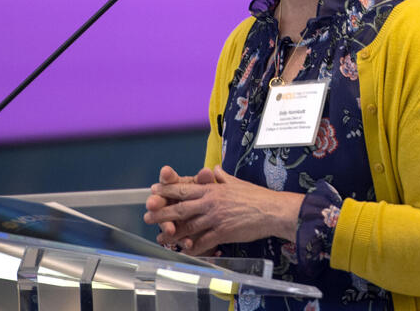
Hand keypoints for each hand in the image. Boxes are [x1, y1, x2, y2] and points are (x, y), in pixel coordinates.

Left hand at [144, 165, 303, 255]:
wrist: (272, 210)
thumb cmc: (255, 196)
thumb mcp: (236, 181)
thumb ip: (222, 177)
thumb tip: (214, 169)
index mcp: (212, 189)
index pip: (184, 188)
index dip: (167, 190)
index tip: (154, 190)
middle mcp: (211, 202)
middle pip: (180, 207)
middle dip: (162, 211)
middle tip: (147, 215)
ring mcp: (216, 218)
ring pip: (188, 226)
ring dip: (173, 233)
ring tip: (161, 237)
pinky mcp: (223, 232)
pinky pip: (204, 241)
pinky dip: (193, 246)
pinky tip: (184, 249)